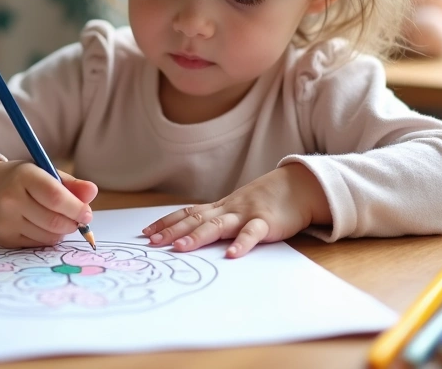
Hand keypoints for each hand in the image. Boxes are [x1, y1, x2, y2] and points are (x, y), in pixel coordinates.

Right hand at [0, 158, 97, 247]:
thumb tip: (92, 192)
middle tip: (78, 220)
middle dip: (73, 223)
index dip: (76, 208)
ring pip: (48, 236)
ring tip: (59, 220)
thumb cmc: (22, 181)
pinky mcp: (4, 238)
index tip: (87, 214)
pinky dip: (48, 238)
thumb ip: (70, 184)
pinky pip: (37, 244)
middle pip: (53, 221)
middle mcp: (10, 199)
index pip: (55, 197)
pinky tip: (43, 226)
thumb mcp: (45, 173)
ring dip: (62, 231)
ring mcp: (5, 221)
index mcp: (23, 176)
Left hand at [142, 164, 331, 257]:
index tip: (145, 232)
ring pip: (217, 225)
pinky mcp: (266, 222)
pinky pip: (252, 233)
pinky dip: (242, 244)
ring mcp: (246, 214)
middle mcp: (227, 209)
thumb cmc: (264, 201)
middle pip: (195, 220)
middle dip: (172, 231)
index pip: (186, 213)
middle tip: (153, 243)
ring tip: (180, 248)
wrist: (297, 186)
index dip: (166, 222)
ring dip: (198, 237)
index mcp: (219, 208)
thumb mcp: (236, 208)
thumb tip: (191, 235)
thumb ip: (217, 220)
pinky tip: (232, 255)